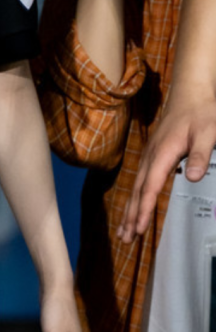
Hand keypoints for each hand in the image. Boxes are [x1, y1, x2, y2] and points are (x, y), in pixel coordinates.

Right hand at [118, 95, 215, 241]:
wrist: (190, 93)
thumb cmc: (201, 112)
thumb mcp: (208, 132)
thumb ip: (200, 155)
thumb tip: (193, 178)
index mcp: (163, 152)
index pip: (150, 186)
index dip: (143, 208)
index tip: (138, 227)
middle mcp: (152, 155)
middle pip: (137, 190)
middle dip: (130, 215)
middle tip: (125, 238)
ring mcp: (150, 155)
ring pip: (136, 186)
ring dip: (129, 209)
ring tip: (124, 231)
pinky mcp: (153, 155)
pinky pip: (140, 180)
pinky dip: (134, 197)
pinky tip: (133, 207)